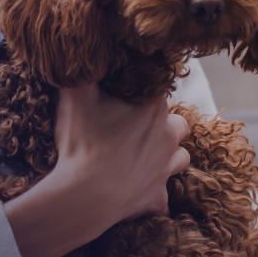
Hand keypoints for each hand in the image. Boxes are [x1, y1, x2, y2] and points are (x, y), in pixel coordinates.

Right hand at [4, 84, 189, 256]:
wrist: (84, 197)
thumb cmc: (83, 144)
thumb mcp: (76, 98)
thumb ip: (84, 73)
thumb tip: (87, 57)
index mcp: (155, 109)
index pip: (156, 93)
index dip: (139, 98)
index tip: (121, 104)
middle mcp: (168, 138)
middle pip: (177, 125)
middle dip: (162, 126)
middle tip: (132, 131)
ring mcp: (165, 170)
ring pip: (180, 158)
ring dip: (167, 157)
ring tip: (141, 159)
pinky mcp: (157, 198)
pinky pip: (162, 198)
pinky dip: (151, 196)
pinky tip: (136, 194)